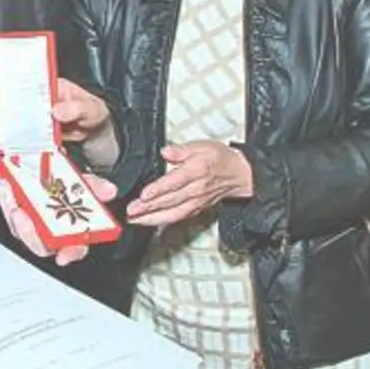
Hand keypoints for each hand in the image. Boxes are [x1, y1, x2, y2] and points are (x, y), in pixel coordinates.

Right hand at [0, 78, 112, 145]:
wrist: (99, 134)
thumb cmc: (95, 113)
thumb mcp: (91, 108)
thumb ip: (76, 108)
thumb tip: (57, 110)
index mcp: (53, 87)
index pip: (30, 85)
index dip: (14, 90)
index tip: (2, 98)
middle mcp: (43, 101)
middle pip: (20, 105)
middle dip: (3, 111)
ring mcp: (40, 119)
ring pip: (21, 123)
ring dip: (9, 129)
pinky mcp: (41, 135)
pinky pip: (29, 139)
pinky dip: (23, 144)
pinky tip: (16, 148)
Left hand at [0, 172, 117, 266]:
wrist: (48, 169)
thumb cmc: (69, 184)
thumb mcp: (84, 182)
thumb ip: (95, 187)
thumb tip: (108, 190)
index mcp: (73, 230)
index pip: (75, 249)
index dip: (71, 253)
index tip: (63, 256)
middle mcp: (52, 233)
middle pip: (41, 245)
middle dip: (30, 234)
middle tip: (23, 215)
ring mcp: (34, 226)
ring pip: (22, 231)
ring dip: (13, 214)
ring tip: (11, 194)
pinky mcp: (18, 216)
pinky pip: (10, 214)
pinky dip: (7, 200)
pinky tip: (6, 186)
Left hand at [125, 141, 252, 227]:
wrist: (238, 175)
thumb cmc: (219, 159)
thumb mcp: (202, 145)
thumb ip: (182, 150)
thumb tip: (166, 152)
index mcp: (197, 170)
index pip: (175, 182)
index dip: (159, 189)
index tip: (145, 194)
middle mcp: (196, 189)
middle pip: (170, 200)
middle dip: (149, 207)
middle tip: (131, 210)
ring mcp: (196, 202)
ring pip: (172, 213)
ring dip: (152, 218)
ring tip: (134, 219)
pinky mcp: (195, 210)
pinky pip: (177, 218)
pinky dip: (161, 222)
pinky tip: (147, 222)